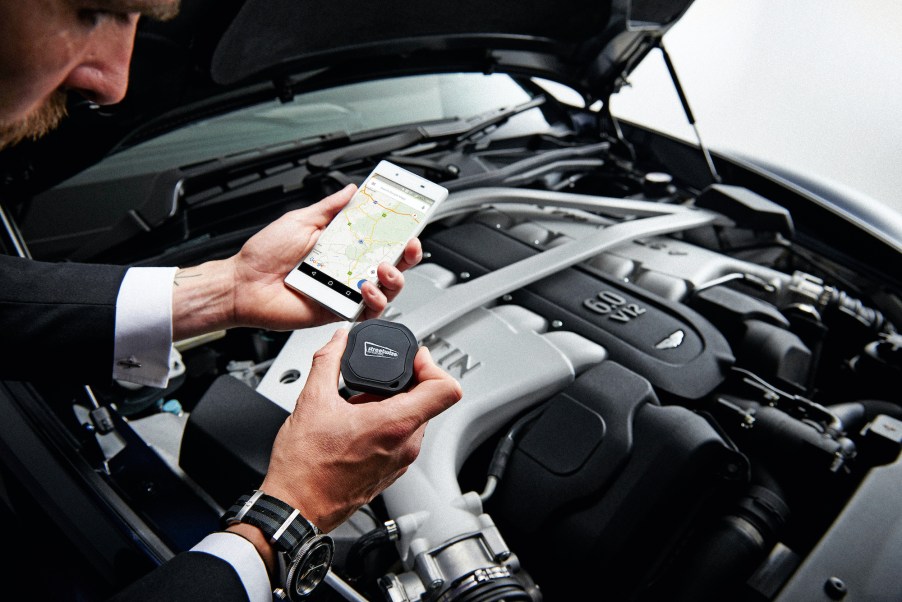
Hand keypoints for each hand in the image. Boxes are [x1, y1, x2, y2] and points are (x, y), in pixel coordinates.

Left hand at [171, 184, 422, 339]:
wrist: (242, 286)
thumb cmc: (263, 256)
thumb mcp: (299, 221)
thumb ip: (329, 208)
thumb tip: (351, 191)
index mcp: (340, 244)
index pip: (379, 236)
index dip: (398, 229)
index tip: (410, 220)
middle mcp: (347, 267)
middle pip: (391, 263)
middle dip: (408, 254)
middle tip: (409, 245)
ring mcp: (345, 290)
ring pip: (386, 289)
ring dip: (394, 278)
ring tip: (384, 268)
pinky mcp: (339, 310)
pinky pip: (367, 311)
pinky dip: (374, 301)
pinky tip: (365, 288)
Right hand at [260, 328, 461, 531]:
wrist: (295, 508)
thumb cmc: (304, 468)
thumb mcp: (312, 401)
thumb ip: (328, 361)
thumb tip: (338, 341)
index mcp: (395, 425)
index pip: (446, 390)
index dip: (433, 365)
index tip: (414, 358)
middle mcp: (406, 446)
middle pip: (429, 401)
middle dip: (406, 382)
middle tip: (378, 376)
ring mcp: (401, 462)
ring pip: (415, 420)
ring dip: (395, 403)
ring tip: (362, 401)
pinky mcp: (391, 472)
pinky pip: (402, 439)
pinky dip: (388, 424)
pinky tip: (358, 423)